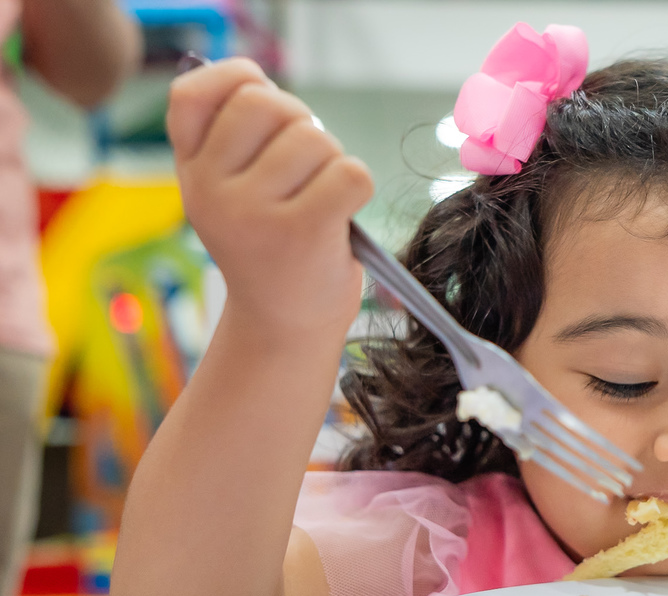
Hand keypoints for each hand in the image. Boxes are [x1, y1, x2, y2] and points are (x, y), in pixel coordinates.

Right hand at [166, 58, 373, 338]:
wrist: (285, 328)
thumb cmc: (271, 250)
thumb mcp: (230, 195)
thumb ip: (231, 138)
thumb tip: (256, 79)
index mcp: (192, 174)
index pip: (192, 93)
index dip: (235, 81)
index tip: (261, 102)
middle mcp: (212, 191)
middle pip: (268, 104)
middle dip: (301, 124)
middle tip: (308, 166)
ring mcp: (254, 212)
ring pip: (315, 139)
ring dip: (333, 162)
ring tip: (322, 201)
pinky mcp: (302, 232)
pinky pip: (349, 172)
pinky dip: (358, 187)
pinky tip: (342, 215)